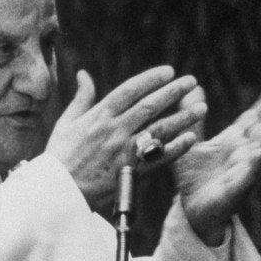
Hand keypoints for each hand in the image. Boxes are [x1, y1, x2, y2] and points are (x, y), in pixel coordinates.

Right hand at [46, 66, 206, 215]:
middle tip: (191, 81)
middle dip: (173, 91)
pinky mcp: (131, 171)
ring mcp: (124, 151)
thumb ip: (81, 98)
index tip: (168, 71)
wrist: (58, 190)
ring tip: (201, 107)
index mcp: (99, 116)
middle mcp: (114, 130)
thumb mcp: (66, 122)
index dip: (151, 79)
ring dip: (182, 117)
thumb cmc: (60, 155)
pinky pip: (159, 157)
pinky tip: (192, 138)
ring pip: (160, 129)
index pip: (130, 90)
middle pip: (150, 106)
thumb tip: (84, 74)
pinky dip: (177, 147)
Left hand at [175, 85, 260, 245]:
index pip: (252, 120)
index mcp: (233, 142)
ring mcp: (241, 173)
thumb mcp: (189, 142)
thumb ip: (192, 117)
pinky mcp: (233, 192)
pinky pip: (244, 179)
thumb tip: (193, 88)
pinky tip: (257, 154)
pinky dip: (251, 167)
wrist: (191, 210)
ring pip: (258, 153)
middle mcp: (242, 155)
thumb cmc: (194, 176)